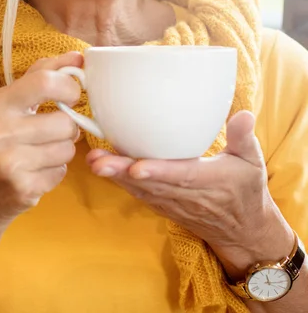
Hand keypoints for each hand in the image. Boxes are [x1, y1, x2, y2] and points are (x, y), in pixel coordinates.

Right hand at [0, 52, 82, 229]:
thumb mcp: (6, 105)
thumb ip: (41, 76)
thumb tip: (77, 57)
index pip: (45, 82)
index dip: (69, 86)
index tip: (72, 95)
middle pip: (65, 122)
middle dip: (68, 127)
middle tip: (53, 131)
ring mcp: (9, 163)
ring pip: (68, 148)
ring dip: (62, 150)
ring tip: (41, 152)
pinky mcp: (23, 189)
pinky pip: (61, 172)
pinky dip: (55, 171)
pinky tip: (35, 171)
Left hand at [86, 111, 292, 275]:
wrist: (243, 231)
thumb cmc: (247, 190)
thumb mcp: (252, 162)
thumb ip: (244, 137)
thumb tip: (244, 114)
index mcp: (209, 182)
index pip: (181, 177)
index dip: (158, 172)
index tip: (136, 167)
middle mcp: (187, 195)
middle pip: (151, 184)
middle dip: (123, 173)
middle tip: (98, 161)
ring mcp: (172, 202)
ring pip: (140, 190)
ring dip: (116, 177)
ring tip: (94, 162)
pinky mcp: (164, 204)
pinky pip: (140, 194)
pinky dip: (120, 182)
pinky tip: (103, 168)